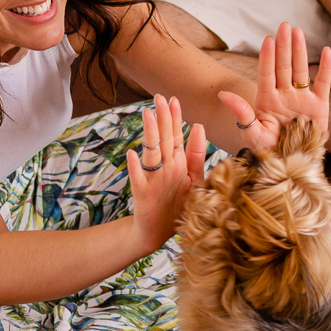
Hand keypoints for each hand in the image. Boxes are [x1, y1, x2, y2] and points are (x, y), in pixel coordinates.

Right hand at [126, 95, 206, 254]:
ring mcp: (153, 179)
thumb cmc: (177, 205)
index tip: (174, 99)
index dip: (175, 118)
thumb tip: (198, 125)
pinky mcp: (143, 194)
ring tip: (147, 115)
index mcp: (177, 163)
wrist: (158, 232)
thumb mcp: (194, 179)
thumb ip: (197, 155)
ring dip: (149, 134)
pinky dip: (135, 168)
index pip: (175, 135)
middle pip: (163, 139)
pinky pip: (139, 179)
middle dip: (162, 118)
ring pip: (152, 153)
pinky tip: (132, 155)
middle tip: (159, 97)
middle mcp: (164, 167)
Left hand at [217, 22, 330, 149]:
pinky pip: (323, 84)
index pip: (267, 74)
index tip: (268, 39)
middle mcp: (285, 96)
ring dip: (300, 51)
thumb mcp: (252, 134)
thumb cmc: (269, 151)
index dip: (267, 57)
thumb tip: (223, 94)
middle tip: (284, 25)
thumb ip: (241, 113)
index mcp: (267, 100)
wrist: (291, 166)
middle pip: (284, 66)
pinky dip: (326, 68)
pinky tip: (328, 51)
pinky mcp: (320, 107)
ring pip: (301, 70)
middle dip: (284, 46)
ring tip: (298, 31)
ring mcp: (302, 100)